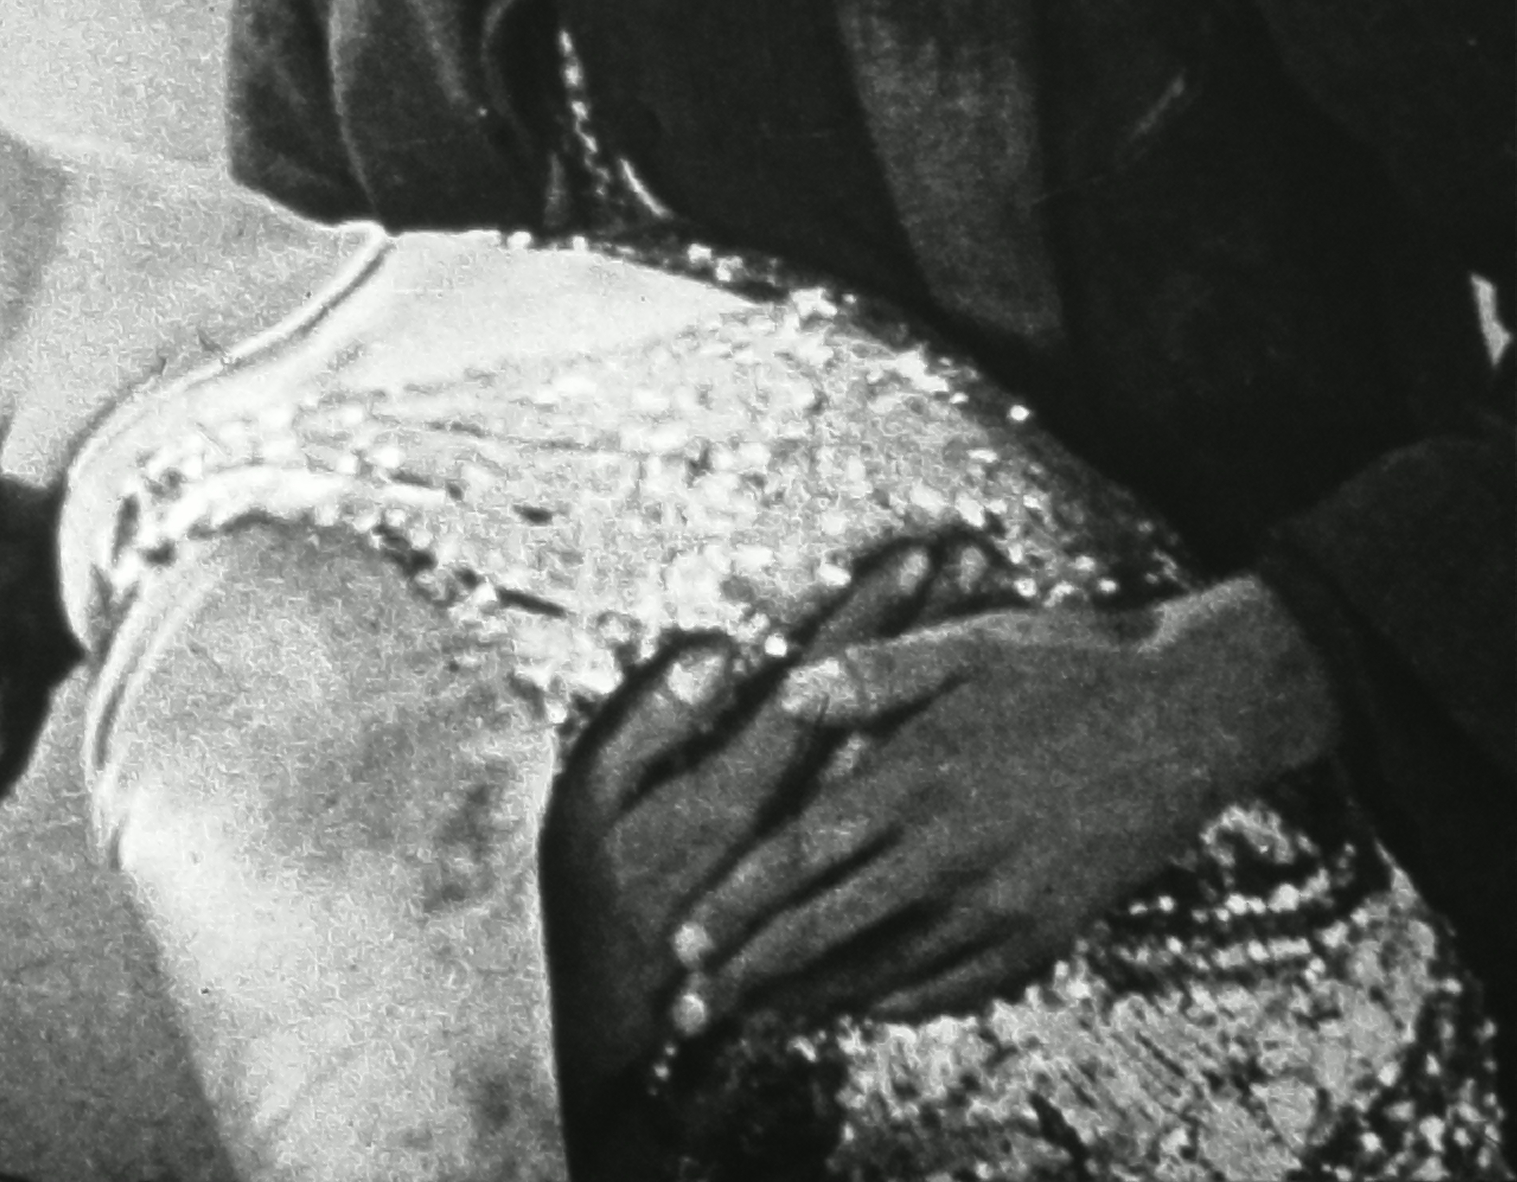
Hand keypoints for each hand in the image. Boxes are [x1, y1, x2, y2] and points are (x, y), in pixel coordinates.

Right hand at [540, 539, 951, 1168]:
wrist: (623, 1029)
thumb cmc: (595, 898)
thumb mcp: (591, 800)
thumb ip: (650, 720)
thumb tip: (720, 650)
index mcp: (740, 785)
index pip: (824, 679)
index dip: (866, 614)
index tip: (915, 555)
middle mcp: (803, 817)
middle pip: (884, 706)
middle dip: (929, 630)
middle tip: (977, 560)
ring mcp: (827, 858)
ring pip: (903, 751)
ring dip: (945, 683)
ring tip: (993, 621)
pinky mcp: (838, 886)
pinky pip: (908, 813)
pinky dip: (937, 756)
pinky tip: (966, 721)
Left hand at [667, 573, 1341, 1030]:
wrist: (1194, 711)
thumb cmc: (1067, 663)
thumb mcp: (962, 646)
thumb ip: (869, 675)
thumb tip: (787, 697)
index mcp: (917, 776)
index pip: (801, 854)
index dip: (739, 902)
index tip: (687, 941)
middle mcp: (953, 849)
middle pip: (830, 926)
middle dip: (754, 973)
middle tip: (694, 1009)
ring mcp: (1007, 897)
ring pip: (892, 968)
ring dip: (820, 1000)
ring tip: (764, 1024)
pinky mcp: (1053, 926)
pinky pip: (967, 983)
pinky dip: (911, 1002)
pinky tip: (874, 1009)